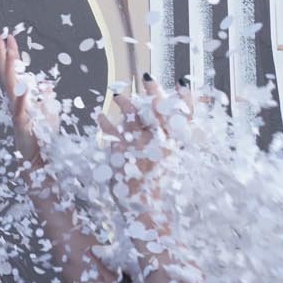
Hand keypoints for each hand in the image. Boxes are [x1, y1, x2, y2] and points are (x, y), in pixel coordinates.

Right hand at [0, 31, 56, 166]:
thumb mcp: (48, 114)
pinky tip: (24, 88)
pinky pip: (21, 111)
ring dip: (9, 69)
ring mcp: (17, 113)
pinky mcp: (22, 126)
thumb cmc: (43, 139)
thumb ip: (45, 99)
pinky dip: (22, 100)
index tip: (8, 37)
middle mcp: (16, 103)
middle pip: (7, 74)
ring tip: (8, 52)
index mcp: (22, 99)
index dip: (11, 54)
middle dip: (3, 55)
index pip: (14, 72)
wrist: (40, 162)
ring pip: (11, 87)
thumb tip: (47, 87)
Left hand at [96, 74, 186, 202]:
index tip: (183, 82)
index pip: (182, 117)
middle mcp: (160, 144)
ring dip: (125, 103)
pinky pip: (112, 132)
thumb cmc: (153, 181)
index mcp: (173, 145)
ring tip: (117, 94)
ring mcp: (141, 147)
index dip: (183, 98)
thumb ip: (167, 138)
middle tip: (147, 76)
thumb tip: (165, 118)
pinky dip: (105, 122)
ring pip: (134, 118)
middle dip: (153, 92)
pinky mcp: (123, 153)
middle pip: (158, 111)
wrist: (144, 206)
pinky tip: (99, 115)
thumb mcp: (166, 158)